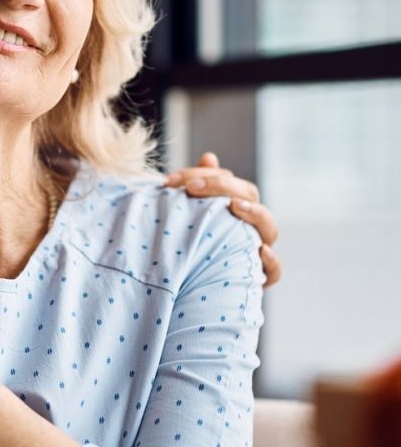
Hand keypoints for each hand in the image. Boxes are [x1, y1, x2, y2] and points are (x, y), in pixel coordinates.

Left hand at [166, 152, 281, 286]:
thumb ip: (198, 185)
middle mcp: (248, 225)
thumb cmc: (188, 244)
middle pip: (249, 196)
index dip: (204, 175)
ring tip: (234, 206)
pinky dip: (271, 261)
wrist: (185, 289)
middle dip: (222, 186)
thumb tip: (210, 157)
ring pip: (269, 228)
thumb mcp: (188, 214)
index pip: (229, 181)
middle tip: (193, 187)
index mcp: (234, 206)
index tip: (172, 180)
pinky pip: (274, 271)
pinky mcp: (257, 277)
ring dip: (254, 213)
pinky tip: (259, 250)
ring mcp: (256, 249)